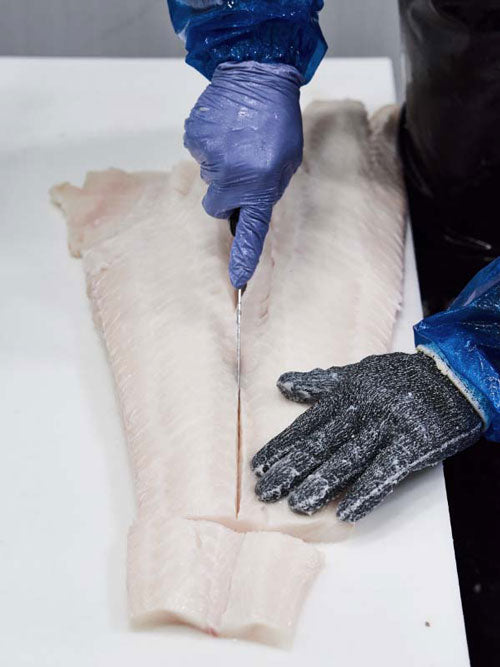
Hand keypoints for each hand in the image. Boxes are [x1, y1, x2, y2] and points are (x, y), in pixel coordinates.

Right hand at [184, 61, 303, 287]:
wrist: (258, 75)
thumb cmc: (279, 120)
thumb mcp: (286, 162)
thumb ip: (267, 188)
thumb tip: (247, 202)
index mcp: (261, 186)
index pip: (251, 231)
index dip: (243, 256)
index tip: (237, 279)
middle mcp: (232, 178)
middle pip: (217, 206)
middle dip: (225, 195)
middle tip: (240, 170)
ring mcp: (210, 159)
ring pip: (208, 178)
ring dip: (220, 166)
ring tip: (237, 140)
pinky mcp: (194, 140)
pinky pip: (199, 154)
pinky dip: (209, 146)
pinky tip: (224, 128)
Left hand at [251, 352, 482, 521]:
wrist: (449, 376)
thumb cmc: (400, 377)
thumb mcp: (355, 373)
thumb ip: (318, 382)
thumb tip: (281, 383)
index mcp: (345, 395)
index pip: (307, 426)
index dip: (282, 447)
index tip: (259, 466)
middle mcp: (361, 412)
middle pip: (321, 445)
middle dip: (291, 470)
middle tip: (265, 492)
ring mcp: (386, 428)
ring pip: (347, 460)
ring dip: (320, 484)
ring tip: (295, 505)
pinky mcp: (412, 445)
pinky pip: (385, 472)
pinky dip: (365, 493)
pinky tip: (345, 512)